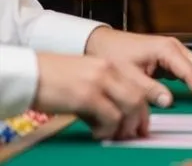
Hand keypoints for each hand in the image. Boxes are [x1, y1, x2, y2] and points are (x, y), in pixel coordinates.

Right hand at [34, 53, 148, 139]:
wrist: (30, 74)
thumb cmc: (54, 79)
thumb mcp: (87, 79)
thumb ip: (105, 92)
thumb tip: (117, 118)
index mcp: (111, 64)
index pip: (141, 82)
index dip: (152, 100)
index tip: (152, 116)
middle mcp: (109, 70)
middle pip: (139, 96)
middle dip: (140, 119)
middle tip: (134, 134)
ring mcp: (99, 81)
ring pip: (130, 106)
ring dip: (125, 126)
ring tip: (114, 135)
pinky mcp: (86, 95)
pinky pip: (110, 116)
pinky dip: (108, 130)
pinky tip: (97, 133)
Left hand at [85, 28, 191, 108]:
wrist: (101, 42)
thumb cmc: (113, 54)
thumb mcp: (128, 75)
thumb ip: (148, 89)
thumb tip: (169, 101)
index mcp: (167, 49)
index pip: (191, 72)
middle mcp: (175, 47)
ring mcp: (174, 51)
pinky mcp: (170, 57)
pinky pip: (191, 69)